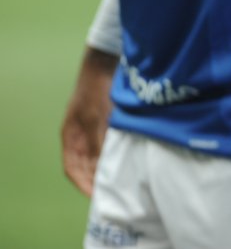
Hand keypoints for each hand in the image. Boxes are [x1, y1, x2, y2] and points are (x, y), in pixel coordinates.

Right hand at [61, 48, 116, 195]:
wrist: (106, 64)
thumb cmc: (96, 89)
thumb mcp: (96, 116)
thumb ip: (97, 140)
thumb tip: (100, 164)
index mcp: (70, 136)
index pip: (72, 168)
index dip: (83, 184)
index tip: (96, 196)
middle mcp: (80, 136)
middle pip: (86, 165)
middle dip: (97, 180)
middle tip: (114, 193)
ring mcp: (93, 129)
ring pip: (98, 156)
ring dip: (107, 168)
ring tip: (123, 182)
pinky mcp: (107, 123)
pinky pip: (110, 145)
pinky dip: (117, 154)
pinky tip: (130, 161)